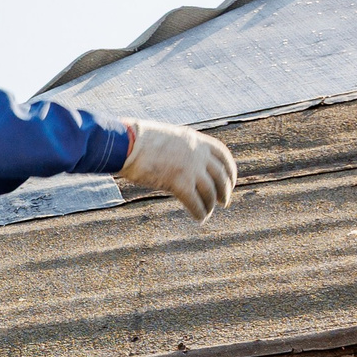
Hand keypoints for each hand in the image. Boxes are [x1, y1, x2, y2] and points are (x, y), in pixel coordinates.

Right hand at [117, 119, 236, 219]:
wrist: (126, 143)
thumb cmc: (137, 141)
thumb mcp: (166, 139)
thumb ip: (178, 149)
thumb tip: (177, 162)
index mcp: (195, 140)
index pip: (222, 155)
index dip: (230, 170)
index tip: (230, 181)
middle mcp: (197, 154)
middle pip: (220, 175)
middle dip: (225, 190)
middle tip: (224, 201)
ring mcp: (190, 168)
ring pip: (210, 191)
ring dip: (211, 204)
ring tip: (208, 211)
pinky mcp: (179, 183)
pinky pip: (195, 202)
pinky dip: (199, 212)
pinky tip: (199, 218)